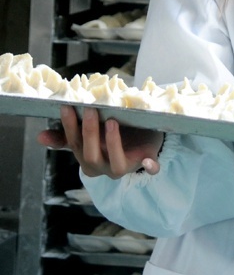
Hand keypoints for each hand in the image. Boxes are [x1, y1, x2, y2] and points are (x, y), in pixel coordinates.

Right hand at [37, 105, 164, 178]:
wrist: (142, 135)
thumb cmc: (113, 131)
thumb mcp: (92, 131)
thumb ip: (68, 134)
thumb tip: (40, 136)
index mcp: (88, 158)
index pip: (74, 145)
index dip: (70, 127)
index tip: (67, 107)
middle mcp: (104, 166)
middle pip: (91, 156)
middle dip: (90, 133)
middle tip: (91, 109)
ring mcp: (125, 166)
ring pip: (116, 164)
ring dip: (113, 144)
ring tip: (112, 122)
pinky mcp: (146, 159)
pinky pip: (151, 167)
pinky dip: (150, 165)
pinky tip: (148, 161)